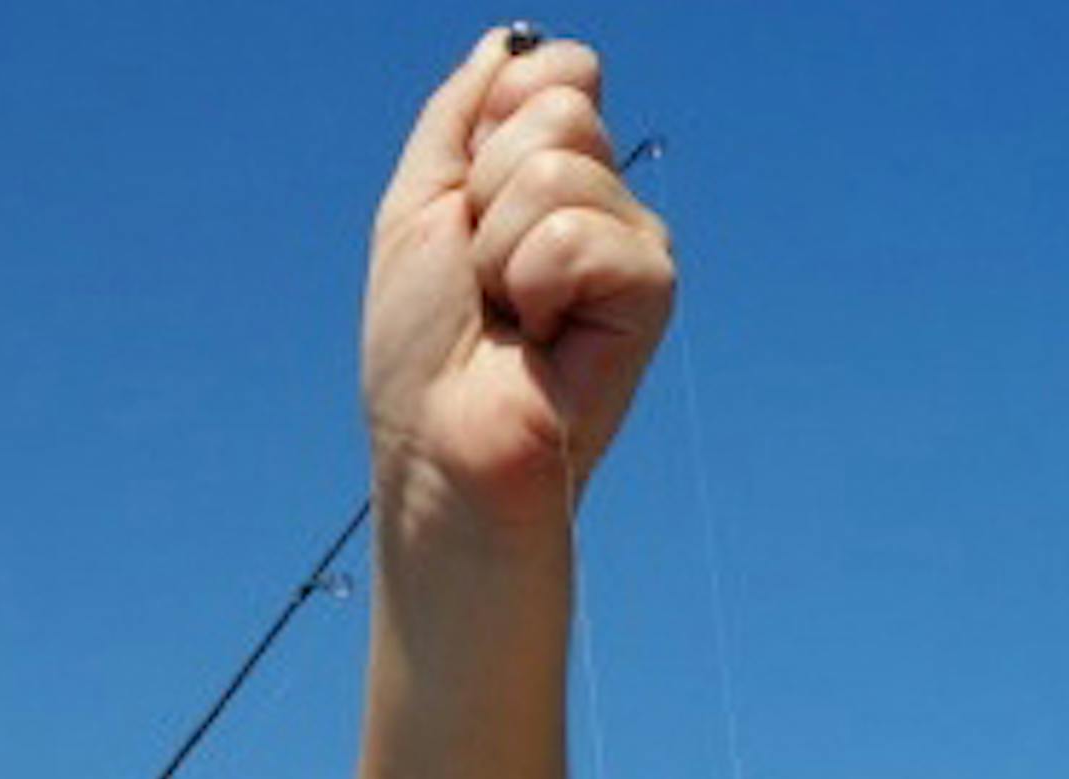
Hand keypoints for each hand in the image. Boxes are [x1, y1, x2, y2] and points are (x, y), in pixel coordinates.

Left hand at [364, 27, 673, 546]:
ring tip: (509, 317)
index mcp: (547, 173)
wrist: (439, 447)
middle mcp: (599, 199)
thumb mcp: (417, 205)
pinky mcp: (650, 288)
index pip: (554, 72)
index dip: (495, 123)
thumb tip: (509, 40)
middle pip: (560, 108)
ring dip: (503, 249)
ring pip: (563, 168)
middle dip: (489, 193)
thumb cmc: (422, 351)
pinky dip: (537, 283)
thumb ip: (458, 114)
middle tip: (484, 280)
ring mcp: (631, 242)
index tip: (465, 206)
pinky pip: (581, 233)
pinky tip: (542, 338)